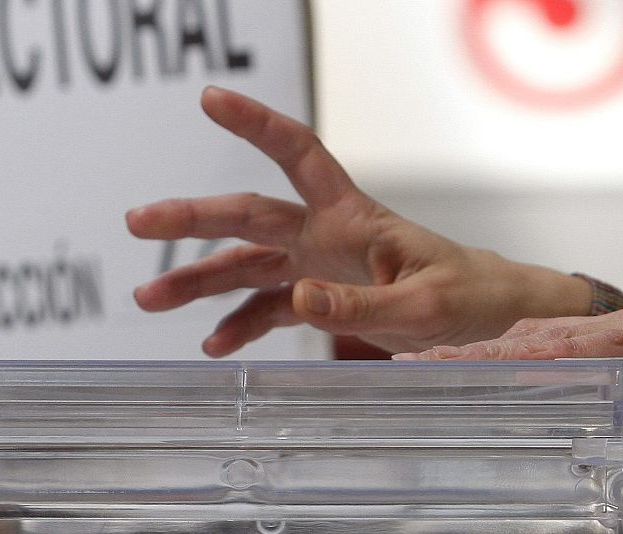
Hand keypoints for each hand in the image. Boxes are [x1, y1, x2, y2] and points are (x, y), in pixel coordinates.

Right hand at [126, 87, 586, 355]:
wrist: (485, 313)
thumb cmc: (463, 297)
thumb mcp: (422, 309)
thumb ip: (362, 308)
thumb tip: (299, 300)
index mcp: (351, 219)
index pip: (297, 154)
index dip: (255, 125)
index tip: (210, 99)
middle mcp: (324, 236)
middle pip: (248, 218)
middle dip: (190, 218)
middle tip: (137, 222)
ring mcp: (316, 268)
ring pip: (244, 266)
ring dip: (197, 283)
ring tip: (148, 300)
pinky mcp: (319, 301)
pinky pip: (266, 309)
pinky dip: (238, 325)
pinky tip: (213, 346)